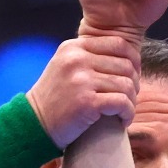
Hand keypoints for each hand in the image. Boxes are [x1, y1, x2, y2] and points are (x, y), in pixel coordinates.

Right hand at [26, 33, 143, 146]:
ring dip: (131, 102)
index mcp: (74, 47)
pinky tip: (122, 120)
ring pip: (127, 85)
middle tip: (128, 99)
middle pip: (126, 65)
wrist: (34, 124)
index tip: (132, 77)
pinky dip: (127, 114)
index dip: (133, 61)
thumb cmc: (57, 99)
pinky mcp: (86, 102)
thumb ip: (91, 58)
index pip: (119, 43)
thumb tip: (130, 57)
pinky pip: (122, 103)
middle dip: (133, 84)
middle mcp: (77, 59)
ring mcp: (81, 80)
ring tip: (123, 112)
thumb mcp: (67, 68)